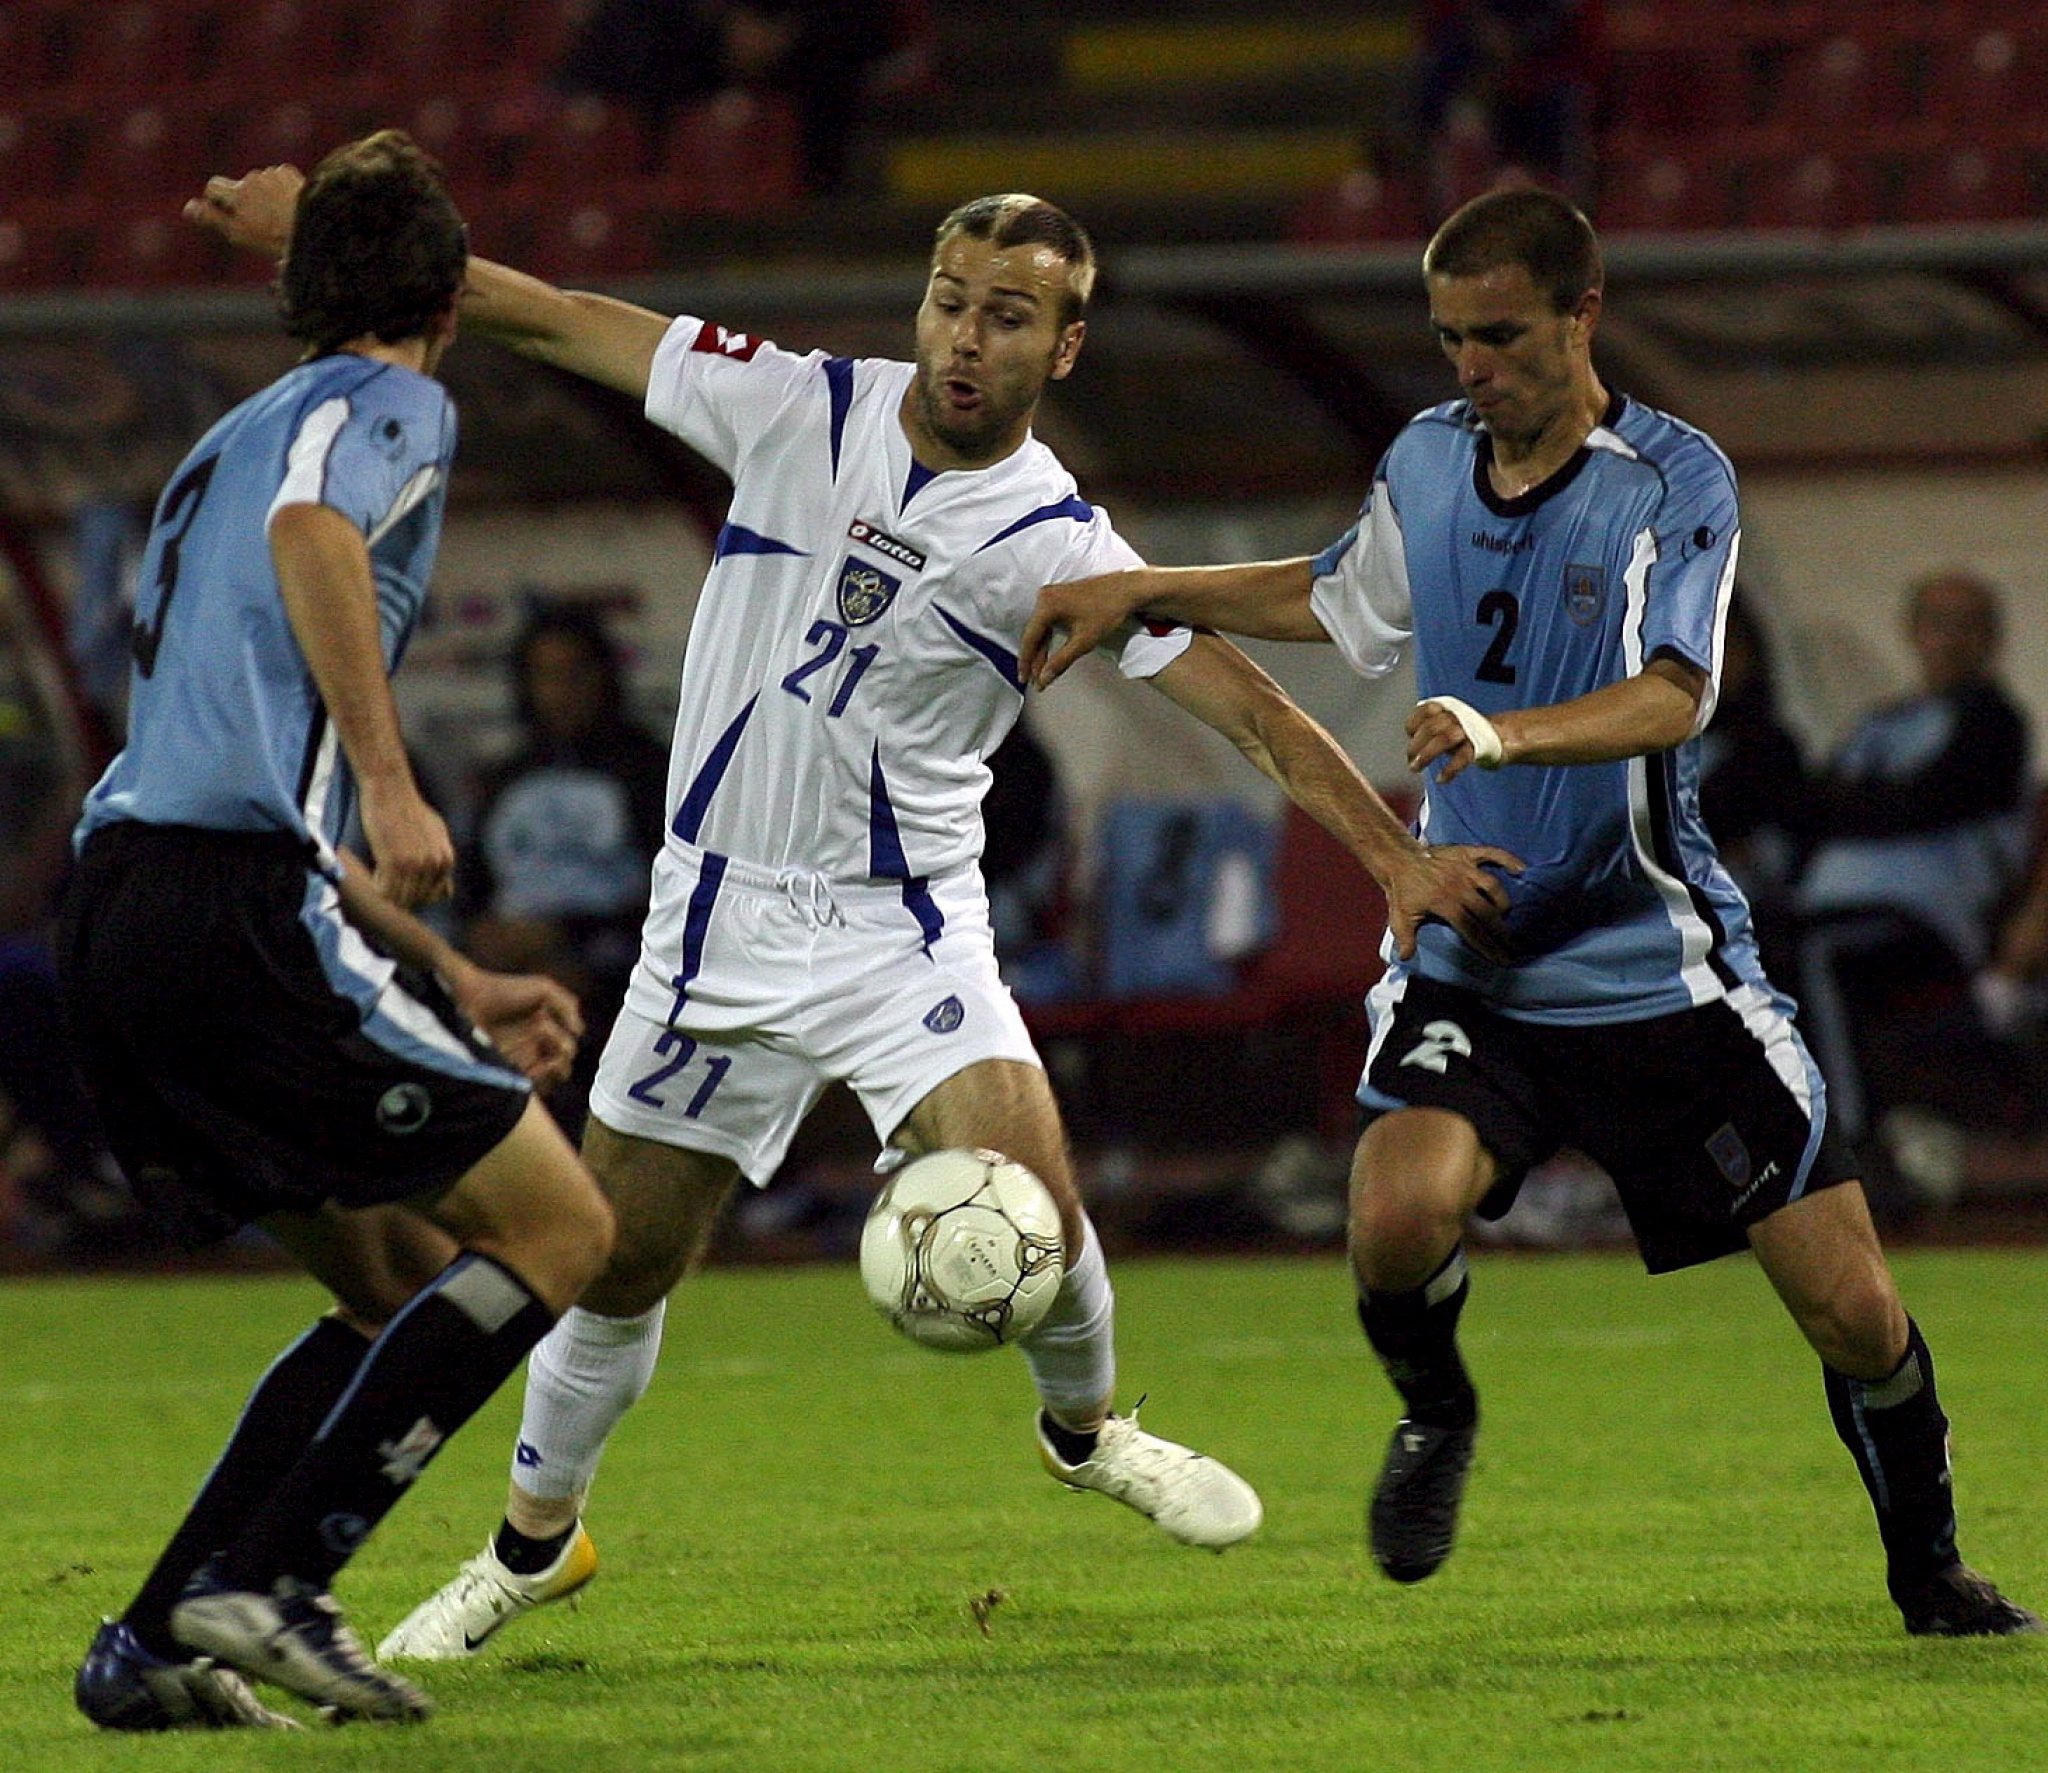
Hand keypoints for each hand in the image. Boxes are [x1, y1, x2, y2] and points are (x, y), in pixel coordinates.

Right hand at [183, 165, 302, 256]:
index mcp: (236, 194)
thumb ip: (211, 218)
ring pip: (260, 183)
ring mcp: (271, 174)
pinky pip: (278, 178)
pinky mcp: (289, 173)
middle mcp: (251, 179)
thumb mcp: (238, 234)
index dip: (217, 201)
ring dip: (265, 195)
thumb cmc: (274, 237)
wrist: (312, 228)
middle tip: (260, 222)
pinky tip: (290, 204)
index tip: (228, 214)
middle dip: (245, 199)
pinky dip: (281, 189)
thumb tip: (188, 208)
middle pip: (239, 186)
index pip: (213, 187)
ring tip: (280, 216)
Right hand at [358, 779, 454, 908]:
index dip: (419, 893)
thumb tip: (444, 883)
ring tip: (380, 874)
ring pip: (400, 899)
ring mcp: (416, 864)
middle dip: (402, 894)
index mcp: (446, 859)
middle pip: (418, 900)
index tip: (405, 883)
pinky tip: (374, 871)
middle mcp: (435, 864)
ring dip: (388, 891)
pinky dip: (377, 887)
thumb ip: (439, 855)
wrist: (390, 789)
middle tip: (388, 879)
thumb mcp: (435, 832)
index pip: (437, 896)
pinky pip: (384, 892)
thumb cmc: (408, 808)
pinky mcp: (394, 862)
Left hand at [450, 965, 584, 1089]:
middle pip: (563, 1069)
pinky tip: (529, 1073)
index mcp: (548, 1028)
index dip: (565, 1044)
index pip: (569, 1049)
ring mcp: (521, 1058)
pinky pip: (527, 1086)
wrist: (472, 997)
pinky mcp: (506, 1068)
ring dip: (550, 1078)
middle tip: (551, 1059)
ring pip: (548, 1082)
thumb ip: (567, 1005)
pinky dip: (535, 1084)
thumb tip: (579, 1032)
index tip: (547, 1031)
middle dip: (562, 1066)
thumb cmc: (507, 989)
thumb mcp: (544, 988)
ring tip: (542, 1069)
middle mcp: (537, 1045)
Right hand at [1020, 571, 1148, 688]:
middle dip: (1035, 659)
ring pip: (1042, 629)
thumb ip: (1060, 662)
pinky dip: (1050, 638)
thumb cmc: (1109, 609)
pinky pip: (1049, 621)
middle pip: (1034, 634)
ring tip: (1043, 671)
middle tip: (1034, 680)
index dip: (1026, 662)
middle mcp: (1046, 597)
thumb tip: (1045, 678)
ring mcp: (1053, 596)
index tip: (1024, 679)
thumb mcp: (1083, 641)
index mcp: (1047, 605)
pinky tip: (1051, 653)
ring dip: (1043, 650)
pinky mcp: (1061, 597)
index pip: (1029, 639)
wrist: (1128, 590)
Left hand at [1382, 843, 1523, 963]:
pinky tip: (1522, 869)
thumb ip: (1405, 938)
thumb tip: (1406, 958)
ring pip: (1492, 886)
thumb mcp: (1400, 917)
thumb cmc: (1402, 890)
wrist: (1398, 858)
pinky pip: (1492, 854)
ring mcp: (1464, 868)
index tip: (1501, 958)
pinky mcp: (1467, 853)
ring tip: (1506, 913)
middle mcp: (1458, 886)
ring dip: (1502, 901)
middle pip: (1486, 912)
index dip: (1486, 945)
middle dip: (1501, 931)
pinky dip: (1508, 859)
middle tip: (1512, 945)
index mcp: (1444, 903)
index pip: (1471, 929)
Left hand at [1406, 698, 1506, 783]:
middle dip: (1416, 746)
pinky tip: (1441, 779)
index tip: (1410, 737)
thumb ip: (1428, 732)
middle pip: (1431, 727)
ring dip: (1426, 756)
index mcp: (1448, 707)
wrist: (1502, 736)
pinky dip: (1449, 770)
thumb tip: (1410, 752)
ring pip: (1444, 740)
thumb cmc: (1466, 734)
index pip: (1425, 710)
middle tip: (1411, 762)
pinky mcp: (1480, 746)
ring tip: (1416, 768)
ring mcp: (1469, 730)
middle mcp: (1457, 715)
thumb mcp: (1445, 726)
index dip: (1413, 724)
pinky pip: (1463, 757)